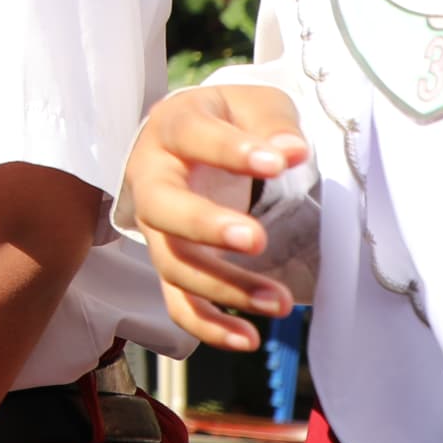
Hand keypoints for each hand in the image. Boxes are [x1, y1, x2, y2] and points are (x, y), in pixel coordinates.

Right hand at [125, 83, 313, 350]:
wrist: (193, 138)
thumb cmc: (228, 120)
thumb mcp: (253, 104)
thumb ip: (271, 124)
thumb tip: (291, 152)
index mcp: (172, 127)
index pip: (193, 136)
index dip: (231, 151)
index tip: (279, 163)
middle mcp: (152, 179)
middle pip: (162, 207)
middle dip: (205, 225)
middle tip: (255, 239)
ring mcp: (157, 227)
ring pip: (173, 263)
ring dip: (223, 287)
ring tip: (279, 303)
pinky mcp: (172, 262)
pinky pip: (177, 301)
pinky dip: (207, 325)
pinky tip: (247, 339)